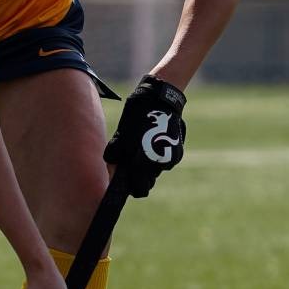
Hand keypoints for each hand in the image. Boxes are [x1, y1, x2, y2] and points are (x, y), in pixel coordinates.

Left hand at [103, 76, 185, 198]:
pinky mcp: (178, 152)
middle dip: (137, 175)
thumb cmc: (137, 116)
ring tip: (141, 146)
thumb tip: (110, 174)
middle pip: (147, 181)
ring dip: (147, 165)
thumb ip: (116, 157)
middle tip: (129, 159)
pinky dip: (156, 156)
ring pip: (155, 171)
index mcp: (147, 163)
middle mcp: (162, 165)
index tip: (121, 179)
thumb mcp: (121, 136)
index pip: (138, 189)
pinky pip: (163, 161)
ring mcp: (172, 159)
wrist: (161, 99)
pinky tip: (151, 142)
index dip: (128, 186)